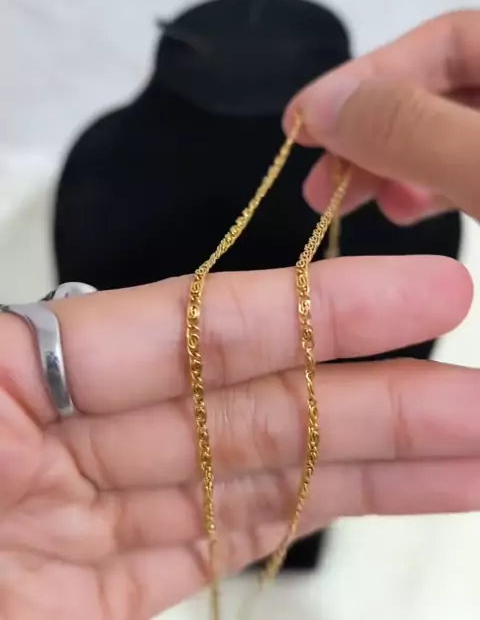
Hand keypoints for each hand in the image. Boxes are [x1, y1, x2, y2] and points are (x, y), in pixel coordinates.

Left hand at [0, 258, 476, 618]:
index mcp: (7, 378)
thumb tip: (191, 334)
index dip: (314, 310)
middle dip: (377, 401)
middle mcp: (52, 444)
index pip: (188, 326)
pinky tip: (382, 510)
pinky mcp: (94, 601)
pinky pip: (217, 550)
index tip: (425, 294)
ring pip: (248, 485)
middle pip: (241, 407)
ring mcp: (78, 528)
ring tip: (478, 456)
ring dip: (368, 473)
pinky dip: (302, 527)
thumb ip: (105, 369)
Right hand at [285, 10, 479, 222]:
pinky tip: (402, 209)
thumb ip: (409, 128)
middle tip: (317, 182)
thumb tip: (321, 105)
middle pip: (443, 90)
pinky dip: (431, 188)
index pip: (444, 39)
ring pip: (454, 137)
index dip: (366, 75)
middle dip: (372, 132)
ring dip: (392, 165)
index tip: (301, 124)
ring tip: (348, 201)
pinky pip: (472, 173)